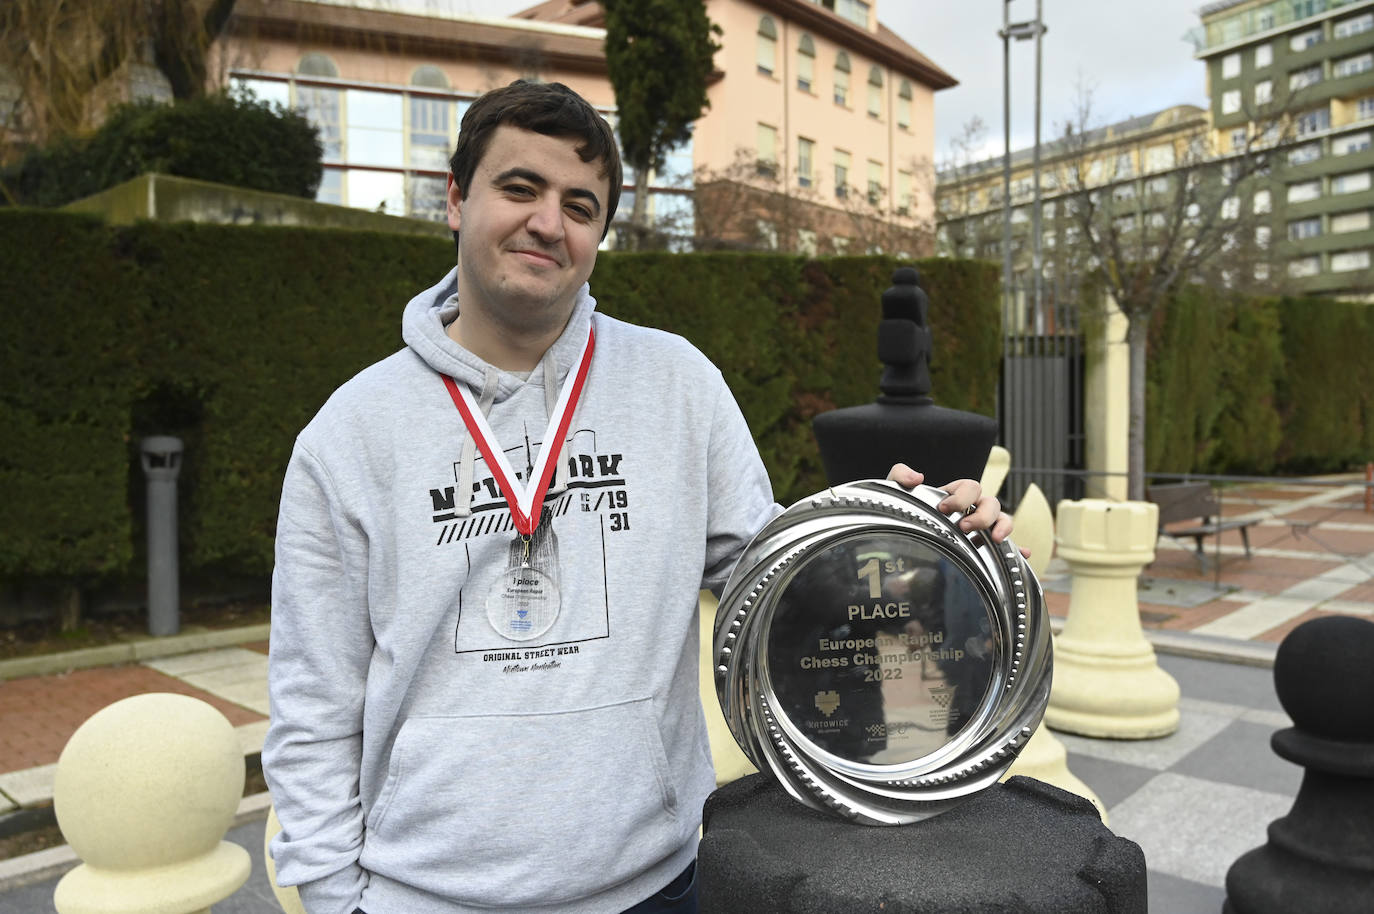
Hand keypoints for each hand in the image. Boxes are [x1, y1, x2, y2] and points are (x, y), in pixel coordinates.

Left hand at [885, 463, 1026, 555]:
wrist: (899, 539)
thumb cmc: (902, 513)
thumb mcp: (894, 492)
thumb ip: (899, 475)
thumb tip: (917, 477)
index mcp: (955, 495)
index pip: (970, 487)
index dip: (961, 496)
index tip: (944, 509)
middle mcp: (972, 509)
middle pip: (991, 503)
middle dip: (981, 515)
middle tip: (963, 527)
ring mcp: (980, 529)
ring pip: (1003, 520)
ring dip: (1003, 527)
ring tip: (994, 539)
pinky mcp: (985, 549)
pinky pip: (1008, 547)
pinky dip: (1017, 549)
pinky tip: (1022, 554)